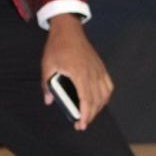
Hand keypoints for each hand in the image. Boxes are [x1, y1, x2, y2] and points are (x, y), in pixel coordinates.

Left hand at [41, 15, 112, 130]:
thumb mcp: (47, 65)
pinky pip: (108, 85)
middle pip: (96, 100)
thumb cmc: (57, 47)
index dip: (85, 114)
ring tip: (89, 115)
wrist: (69, 30)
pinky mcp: (101, 67)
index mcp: (79, 73)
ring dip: (98, 108)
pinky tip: (100, 101)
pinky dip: (106, 96)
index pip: (86, 99)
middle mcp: (92, 73)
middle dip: (90, 115)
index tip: (81, 125)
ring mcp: (98, 70)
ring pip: (104, 94)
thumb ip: (47, 84)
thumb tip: (49, 101)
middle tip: (82, 124)